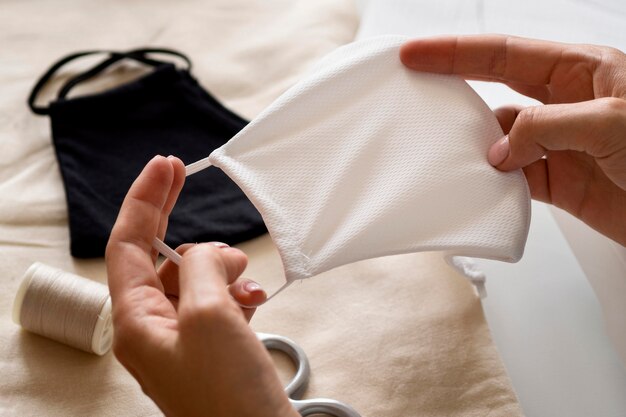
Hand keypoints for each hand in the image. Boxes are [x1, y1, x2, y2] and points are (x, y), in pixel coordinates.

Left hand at [106, 156, 297, 416]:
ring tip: (244, 281)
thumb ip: (202, 267)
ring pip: (196, 277)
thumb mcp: (210, 315)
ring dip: (222, 267)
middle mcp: (153, 327)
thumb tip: (208, 253)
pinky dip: (237, 292)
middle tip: (183, 172)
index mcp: (135, 320)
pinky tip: (255, 299)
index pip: (127, 244)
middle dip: (175, 219)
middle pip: (158, 255)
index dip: (144, 199)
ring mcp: (184, 338)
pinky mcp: (213, 347)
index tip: (164, 165)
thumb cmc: (228, 395)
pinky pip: (219, 302)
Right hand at [400, 35, 625, 244]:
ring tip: (447, 153)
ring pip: (500, 140)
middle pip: (494, 92)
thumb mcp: (611, 122)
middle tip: (415, 99)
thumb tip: (498, 149)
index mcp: (580, 71)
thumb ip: (546, 127)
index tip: (415, 54)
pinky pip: (513, 179)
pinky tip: (481, 186)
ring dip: (476, 149)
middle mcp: (565, 104)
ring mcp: (559, 145)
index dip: (455, 53)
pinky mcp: (559, 183)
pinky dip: (494, 184)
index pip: (504, 55)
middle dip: (454, 94)